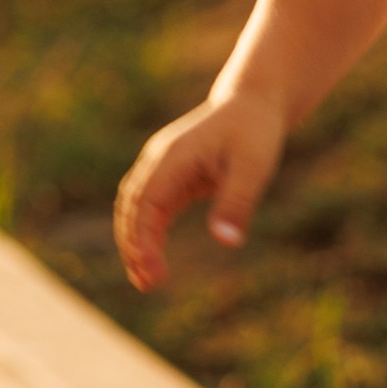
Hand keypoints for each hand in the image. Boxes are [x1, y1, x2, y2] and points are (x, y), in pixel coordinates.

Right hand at [114, 93, 286, 291]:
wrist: (254, 103)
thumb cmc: (255, 132)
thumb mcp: (253, 167)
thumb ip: (237, 202)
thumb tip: (227, 242)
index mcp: (172, 158)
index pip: (145, 204)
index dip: (144, 239)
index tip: (152, 269)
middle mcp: (158, 161)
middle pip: (131, 208)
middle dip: (134, 246)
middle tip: (148, 284)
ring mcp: (161, 167)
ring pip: (135, 209)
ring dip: (135, 242)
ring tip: (146, 280)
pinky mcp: (171, 175)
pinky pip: (150, 207)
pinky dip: (147, 233)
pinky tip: (153, 259)